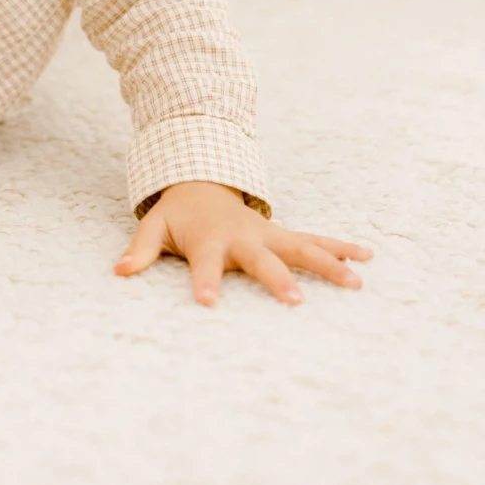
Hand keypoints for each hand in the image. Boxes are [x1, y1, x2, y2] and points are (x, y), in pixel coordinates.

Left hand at [113, 181, 372, 305]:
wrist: (201, 180)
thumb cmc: (178, 215)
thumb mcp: (154, 228)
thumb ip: (139, 250)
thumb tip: (118, 271)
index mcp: (209, 239)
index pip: (205, 265)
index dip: (204, 283)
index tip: (207, 303)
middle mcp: (243, 237)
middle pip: (262, 259)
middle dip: (277, 279)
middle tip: (296, 301)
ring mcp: (267, 234)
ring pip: (301, 247)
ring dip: (327, 263)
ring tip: (356, 282)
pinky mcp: (282, 235)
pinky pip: (314, 241)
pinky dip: (340, 248)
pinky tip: (367, 258)